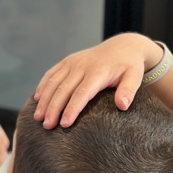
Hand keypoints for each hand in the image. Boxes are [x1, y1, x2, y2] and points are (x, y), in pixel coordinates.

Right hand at [33, 33, 161, 128]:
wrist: (122, 46)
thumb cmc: (129, 66)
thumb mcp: (135, 77)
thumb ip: (129, 90)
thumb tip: (122, 106)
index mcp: (97, 72)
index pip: (81, 93)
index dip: (72, 109)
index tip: (64, 124)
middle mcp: (81, 66)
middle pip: (63, 90)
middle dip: (53, 109)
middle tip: (46, 126)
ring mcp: (72, 62)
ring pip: (53, 82)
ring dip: (44, 100)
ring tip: (37, 118)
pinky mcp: (66, 61)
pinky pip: (51, 74)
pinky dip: (42, 86)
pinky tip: (36, 99)